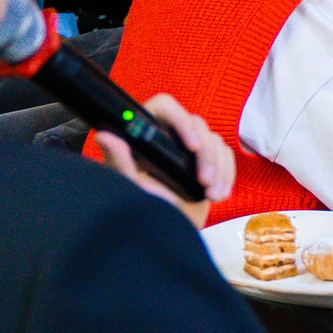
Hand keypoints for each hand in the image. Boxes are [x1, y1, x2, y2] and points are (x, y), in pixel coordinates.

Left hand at [92, 92, 233, 229]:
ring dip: (219, 169)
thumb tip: (104, 136)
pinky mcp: (209, 158)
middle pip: (197, 124)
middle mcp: (170, 132)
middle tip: (204, 182)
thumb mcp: (127, 184)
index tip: (192, 147)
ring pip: (215, 141)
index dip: (182, 121)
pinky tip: (220, 195)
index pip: (166, 106)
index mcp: (146, 130)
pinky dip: (227, 176)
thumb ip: (118, 161)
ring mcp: (192, 145)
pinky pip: (226, 157)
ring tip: (212, 195)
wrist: (160, 225)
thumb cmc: (137, 202)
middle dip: (207, 156)